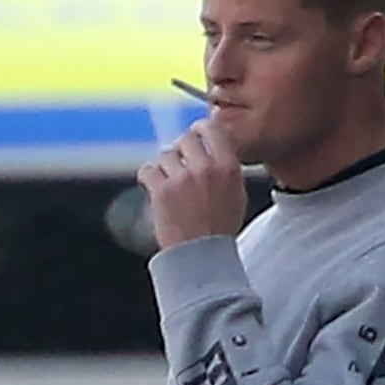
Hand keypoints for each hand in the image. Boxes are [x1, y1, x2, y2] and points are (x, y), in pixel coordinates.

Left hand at [137, 118, 246, 249]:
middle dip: (181, 151)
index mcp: (228, 168)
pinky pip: (148, 170)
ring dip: (165, 168)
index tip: (196, 133)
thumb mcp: (236, 195)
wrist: (202, 256)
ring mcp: (182, 178)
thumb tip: (212, 147)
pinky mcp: (162, 190)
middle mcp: (206, 169)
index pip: (212, 128)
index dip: (200, 129)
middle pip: (185, 139)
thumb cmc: (219, 230)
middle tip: (180, 167)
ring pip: (165, 155)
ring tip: (171, 188)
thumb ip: (225, 168)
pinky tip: (155, 189)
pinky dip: (149, 178)